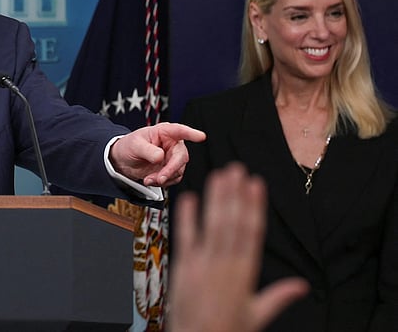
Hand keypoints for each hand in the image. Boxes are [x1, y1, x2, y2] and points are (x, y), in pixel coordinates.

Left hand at [109, 122, 205, 185]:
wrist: (123, 161)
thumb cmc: (129, 146)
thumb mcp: (134, 145)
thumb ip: (147, 150)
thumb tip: (160, 156)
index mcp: (164, 132)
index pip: (179, 131)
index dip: (191, 133)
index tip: (200, 136)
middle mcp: (172, 144)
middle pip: (181, 157)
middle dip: (171, 169)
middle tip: (159, 178)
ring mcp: (172, 158)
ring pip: (178, 170)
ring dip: (164, 178)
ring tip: (148, 179)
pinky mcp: (170, 170)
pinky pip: (173, 178)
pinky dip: (163, 182)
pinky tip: (150, 180)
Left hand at [166, 163, 307, 331]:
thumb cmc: (226, 329)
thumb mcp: (257, 314)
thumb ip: (278, 296)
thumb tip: (302, 285)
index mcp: (245, 274)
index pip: (252, 233)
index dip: (254, 206)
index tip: (257, 185)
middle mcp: (224, 265)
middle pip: (232, 223)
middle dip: (235, 194)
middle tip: (237, 168)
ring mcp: (202, 264)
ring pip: (211, 226)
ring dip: (215, 199)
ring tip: (219, 175)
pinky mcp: (182, 268)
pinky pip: (184, 238)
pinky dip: (186, 217)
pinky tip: (188, 197)